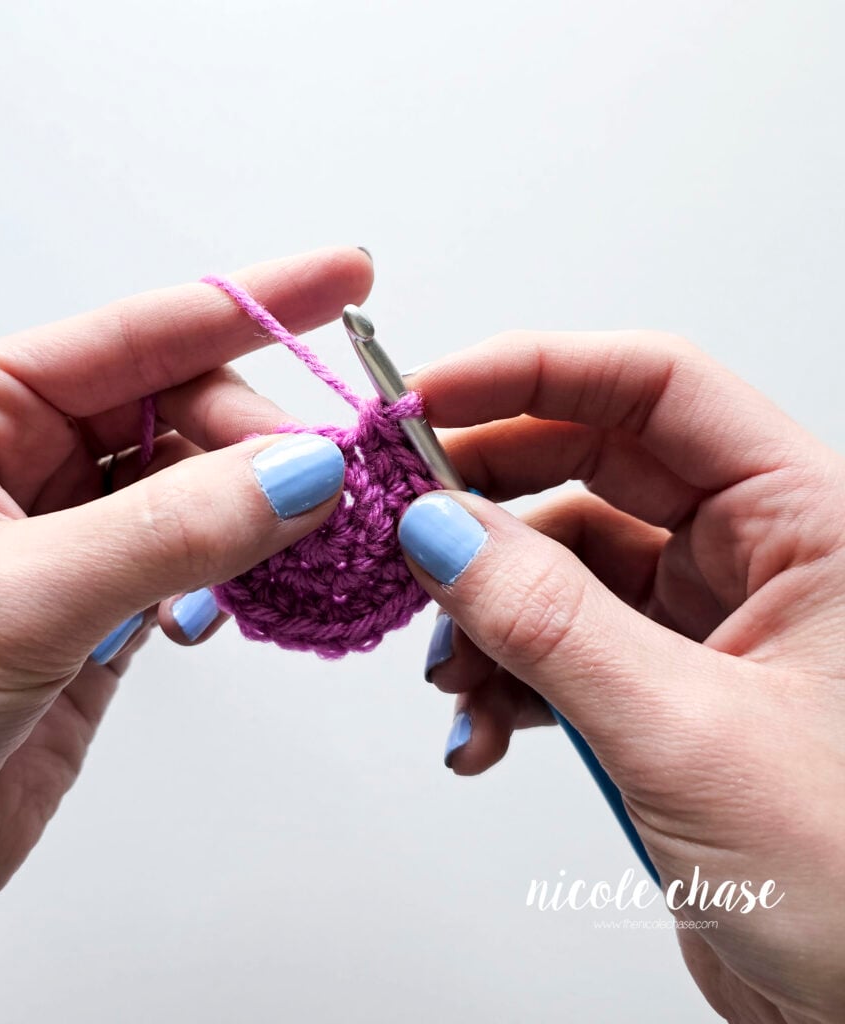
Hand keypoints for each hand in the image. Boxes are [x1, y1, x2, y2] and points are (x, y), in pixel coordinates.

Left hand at [0, 246, 371, 969]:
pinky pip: (206, 561)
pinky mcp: (112, 609)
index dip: (252, 303)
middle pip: (189, 408)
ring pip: (207, 486)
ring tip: (296, 544)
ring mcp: (78, 538)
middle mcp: (31, 465)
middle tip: (323, 481)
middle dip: (262, 441)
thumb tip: (301, 472)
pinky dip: (241, 576)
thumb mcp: (16, 598)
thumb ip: (170, 530)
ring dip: (260, 511)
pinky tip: (228, 609)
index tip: (344, 279)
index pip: (139, 335)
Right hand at [398, 331, 844, 1022]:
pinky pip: (557, 645)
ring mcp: (703, 622)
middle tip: (404, 527)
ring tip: (453, 675)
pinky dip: (503, 678)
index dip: (534, 374)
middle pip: (589, 467)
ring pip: (557, 566)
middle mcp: (757, 556)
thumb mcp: (687, 735)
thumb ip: (551, 623)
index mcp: (809, 523)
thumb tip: (440, 532)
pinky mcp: (661, 688)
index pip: (656, 389)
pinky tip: (481, 728)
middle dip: (485, 501)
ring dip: (484, 613)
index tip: (429, 398)